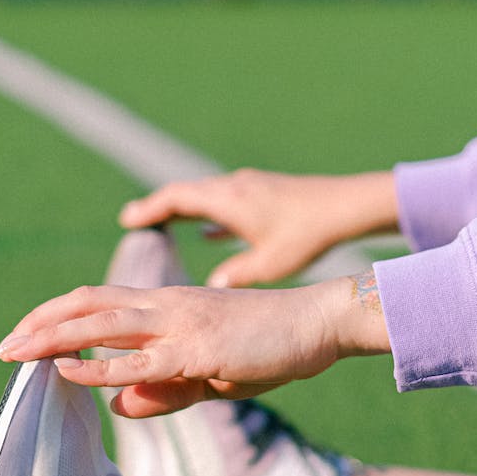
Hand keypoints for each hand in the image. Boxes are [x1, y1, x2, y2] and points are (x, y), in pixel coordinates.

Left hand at [0, 271, 390, 417]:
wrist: (316, 324)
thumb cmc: (269, 348)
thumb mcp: (209, 376)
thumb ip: (164, 389)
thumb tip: (115, 405)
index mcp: (167, 305)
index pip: (98, 302)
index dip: (57, 316)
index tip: (24, 337)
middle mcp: (165, 305)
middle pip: (85, 304)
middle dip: (38, 325)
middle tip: (1, 347)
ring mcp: (178, 323)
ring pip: (100, 323)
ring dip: (51, 337)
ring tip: (13, 351)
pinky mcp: (195, 348)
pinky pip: (136, 359)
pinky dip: (96, 364)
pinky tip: (65, 371)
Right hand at [118, 168, 398, 287]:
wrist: (348, 206)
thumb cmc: (307, 235)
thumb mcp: (268, 264)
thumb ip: (234, 276)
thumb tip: (212, 288)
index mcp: (228, 200)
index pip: (175, 199)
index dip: (149, 210)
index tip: (128, 221)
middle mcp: (234, 188)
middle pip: (185, 194)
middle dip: (158, 208)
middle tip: (134, 220)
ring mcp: (250, 189)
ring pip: (207, 198)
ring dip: (184, 210)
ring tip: (163, 225)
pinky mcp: (266, 196)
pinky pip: (229, 204)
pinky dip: (212, 217)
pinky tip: (210, 233)